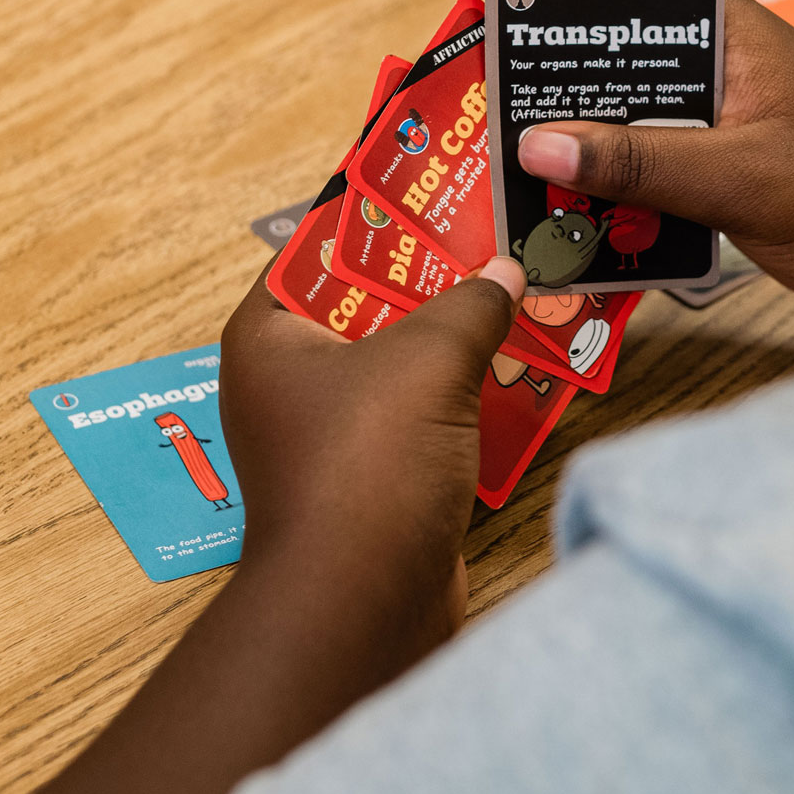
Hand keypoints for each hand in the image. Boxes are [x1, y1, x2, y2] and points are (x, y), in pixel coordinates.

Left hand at [27, 258, 526, 793]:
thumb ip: (471, 303)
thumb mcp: (426, 359)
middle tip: (496, 235)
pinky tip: (522, 368)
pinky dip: (466, 394)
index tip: (437, 188)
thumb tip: (507, 270)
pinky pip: (425, 414)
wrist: (364, 605)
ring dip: (459, 337)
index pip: (316, 248)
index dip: (376, 216)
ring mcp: (332, 434)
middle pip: (368, 303)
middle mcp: (289, 381)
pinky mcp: (376, 478)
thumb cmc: (367, 467)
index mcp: (270, 335)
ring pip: (402, 362)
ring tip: (523, 292)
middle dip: (434, 276)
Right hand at [516, 0, 793, 318]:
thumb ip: (641, 161)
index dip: (551, 9)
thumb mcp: (743, 175)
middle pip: (604, 72)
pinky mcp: (716, 179)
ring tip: (513, 199)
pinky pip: (643, 185)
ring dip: (575, 167)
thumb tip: (538, 142)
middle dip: (549, 105)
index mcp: (724, 30)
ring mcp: (712, 126)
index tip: (491, 42)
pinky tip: (571, 240)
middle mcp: (710, 69)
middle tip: (485, 141)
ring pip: (618, 135)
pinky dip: (611, 209)